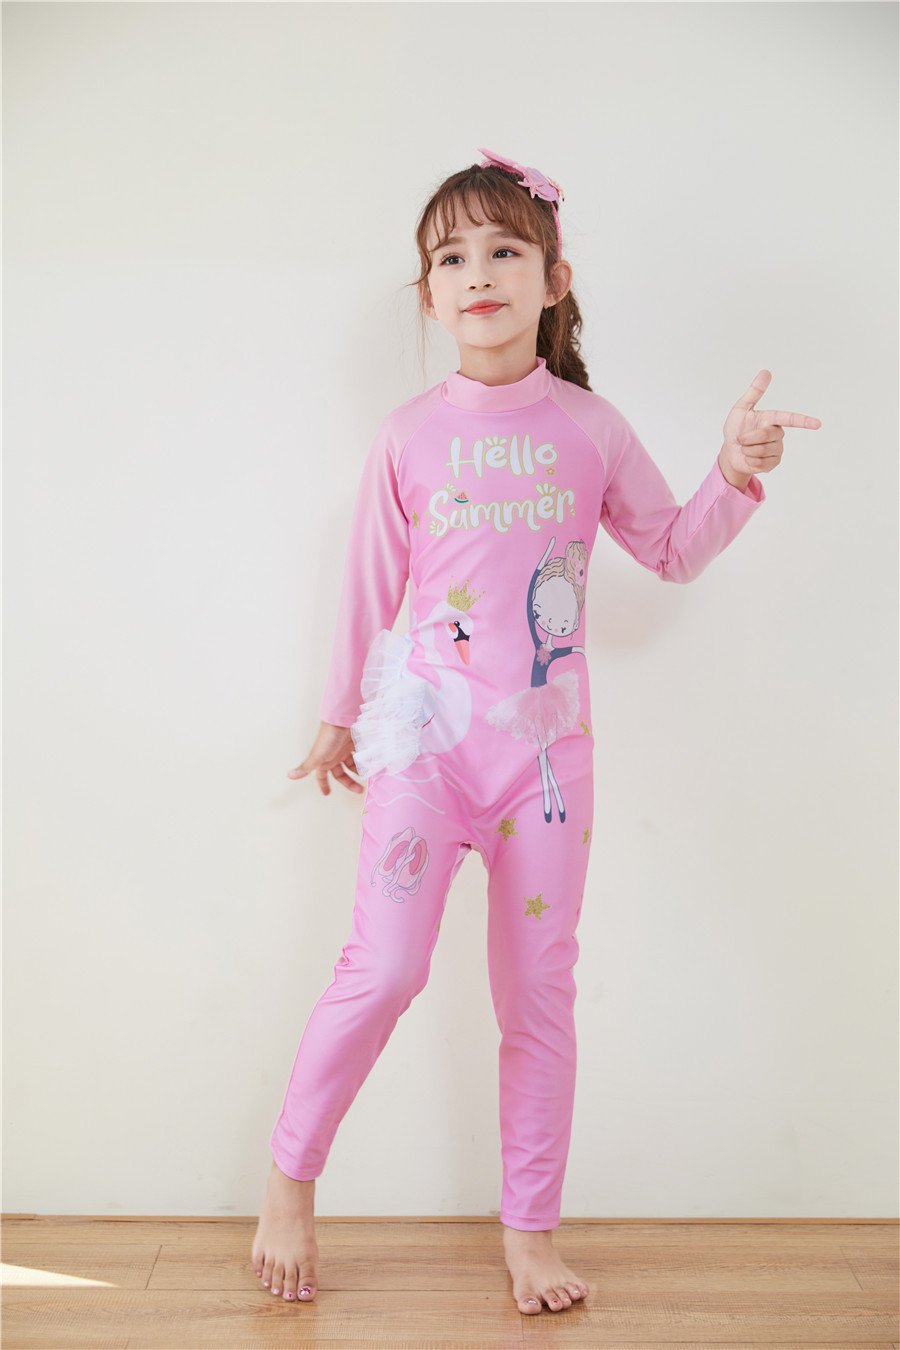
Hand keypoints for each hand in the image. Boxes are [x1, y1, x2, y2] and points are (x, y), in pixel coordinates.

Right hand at [288, 721, 363, 795]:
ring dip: (358, 771)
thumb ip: (305, 768)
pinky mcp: (354, 743)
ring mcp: (344, 749)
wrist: (341, 720)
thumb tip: (289, 775)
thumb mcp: (316, 756)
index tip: (326, 793)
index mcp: (324, 761)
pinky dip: (365, 760)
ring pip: (351, 764)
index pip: (321, 776)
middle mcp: (334, 756)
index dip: (323, 785)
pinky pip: (360, 754)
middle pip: (340, 773)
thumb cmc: (328, 737)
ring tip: (366, 777)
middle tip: (359, 790)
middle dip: (349, 782)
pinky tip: (370, 765)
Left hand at [719, 370, 820, 490]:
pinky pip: (761, 463)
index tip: (817, 424)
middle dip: (748, 438)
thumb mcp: (741, 408)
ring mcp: (777, 449)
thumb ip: (754, 392)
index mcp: (772, 419)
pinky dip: (749, 461)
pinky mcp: (773, 463)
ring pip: (762, 450)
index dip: (804, 421)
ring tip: (745, 448)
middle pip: (766, 435)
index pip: (790, 418)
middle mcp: (778, 433)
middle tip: (741, 439)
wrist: (730, 451)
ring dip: (747, 450)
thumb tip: (766, 371)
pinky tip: (749, 458)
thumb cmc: (736, 429)